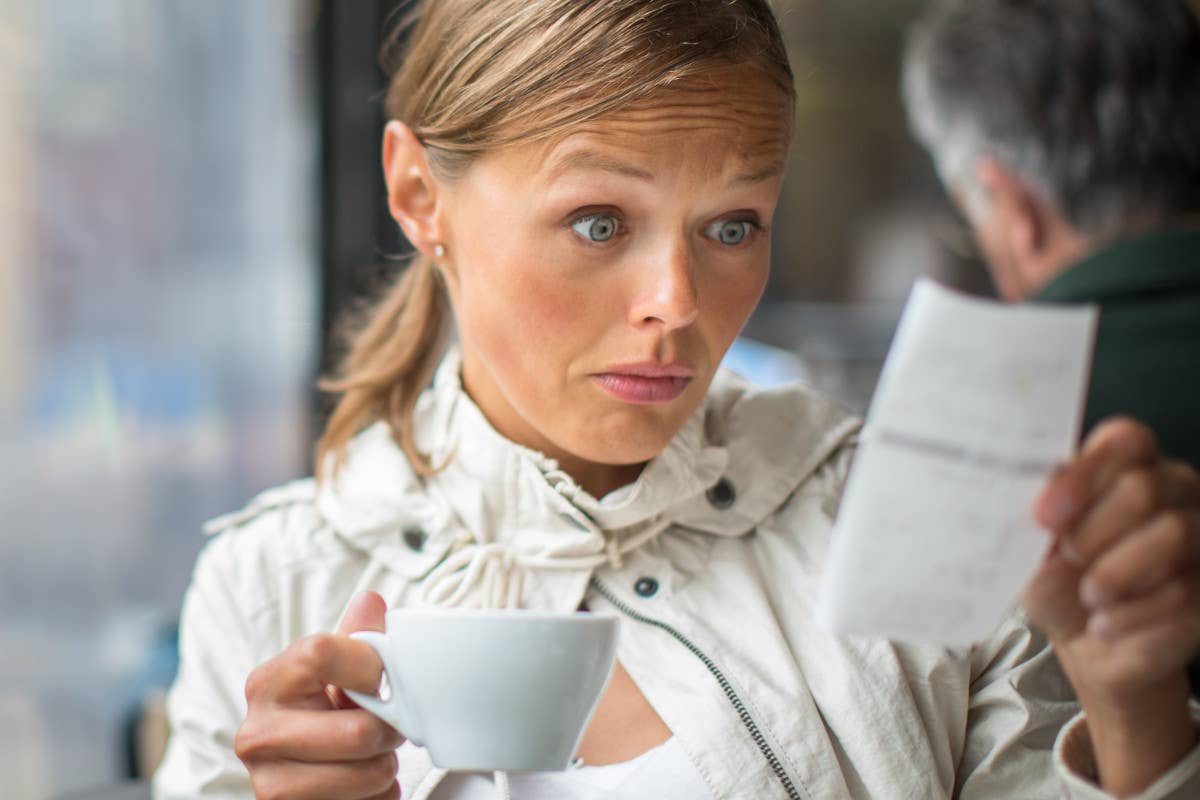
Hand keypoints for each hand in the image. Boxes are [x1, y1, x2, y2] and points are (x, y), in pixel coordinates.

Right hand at [235, 591, 404, 799]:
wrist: (299, 772)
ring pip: (367, 774)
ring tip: (371, 756)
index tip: (381, 678)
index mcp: (269, 682)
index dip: (369, 665)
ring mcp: (270, 783)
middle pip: (358, 730)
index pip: (322, 652)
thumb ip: (357, 637)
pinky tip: (362, 783)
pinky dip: (379, 796)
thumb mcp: (336, 671)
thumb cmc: (322, 713)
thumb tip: (370, 603)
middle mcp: (258, 734)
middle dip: (389, 730)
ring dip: (385, 767)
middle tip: (387, 727)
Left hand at [1021, 417, 1199, 791]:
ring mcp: (1199, 536)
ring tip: (1088, 593)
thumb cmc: (1058, 579)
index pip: (1126, 440)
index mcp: (1125, 467)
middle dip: (1095, 529)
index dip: (1086, 473)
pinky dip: (1132, 613)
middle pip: (1145, 487)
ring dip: (1118, 570)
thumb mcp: (1030, 544)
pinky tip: (1103, 624)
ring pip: (1174, 533)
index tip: (1045, 513)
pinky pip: (1184, 591)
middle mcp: (1173, 491)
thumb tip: (1018, 498)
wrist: (1083, 640)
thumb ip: (1030, 514)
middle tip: (1068, 556)